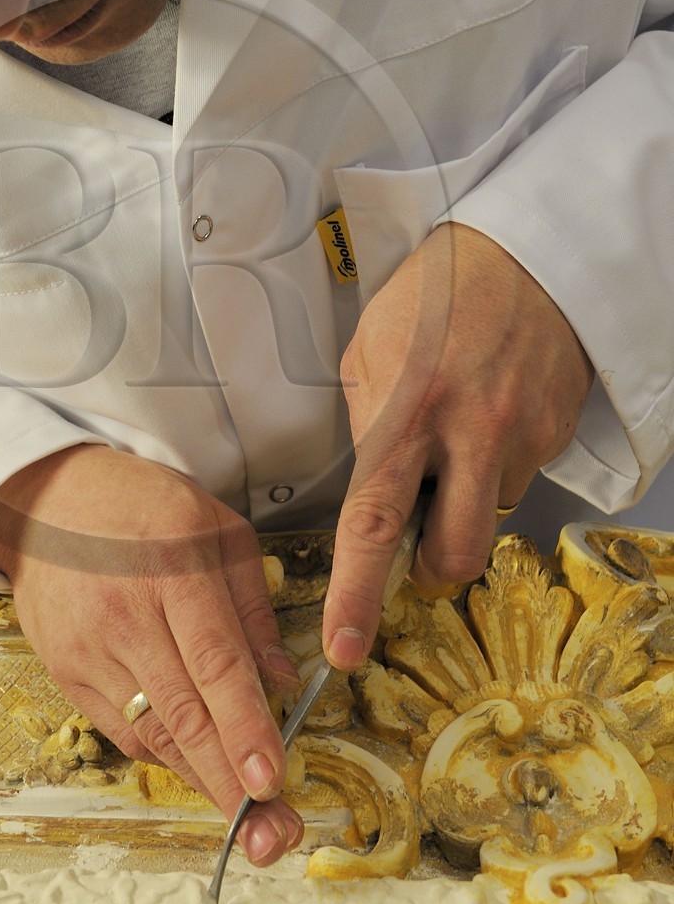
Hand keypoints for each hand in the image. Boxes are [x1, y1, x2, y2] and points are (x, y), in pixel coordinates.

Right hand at [0, 445, 304, 864]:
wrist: (48, 501)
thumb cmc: (146, 509)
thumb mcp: (219, 530)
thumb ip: (253, 607)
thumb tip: (284, 681)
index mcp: (173, 568)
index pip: (214, 662)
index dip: (244, 726)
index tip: (272, 779)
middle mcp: (125, 614)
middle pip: (181, 714)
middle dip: (229, 782)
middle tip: (271, 834)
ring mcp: (87, 648)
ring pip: (151, 733)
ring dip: (202, 783)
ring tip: (250, 823)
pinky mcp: (66, 672)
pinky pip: (123, 731)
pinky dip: (167, 757)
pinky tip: (202, 771)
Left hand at [323, 223, 593, 668]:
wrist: (523, 255)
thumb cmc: (433, 297)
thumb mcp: (370, 351)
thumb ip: (368, 426)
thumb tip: (373, 489)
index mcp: (404, 410)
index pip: (373, 523)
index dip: (356, 595)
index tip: (346, 648)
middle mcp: (468, 431)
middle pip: (452, 553)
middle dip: (430, 567)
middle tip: (418, 541)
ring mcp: (520, 436)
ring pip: (487, 516)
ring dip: (466, 498)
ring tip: (458, 434)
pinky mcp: (557, 434)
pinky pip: (518, 479)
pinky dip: (497, 463)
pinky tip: (490, 413)